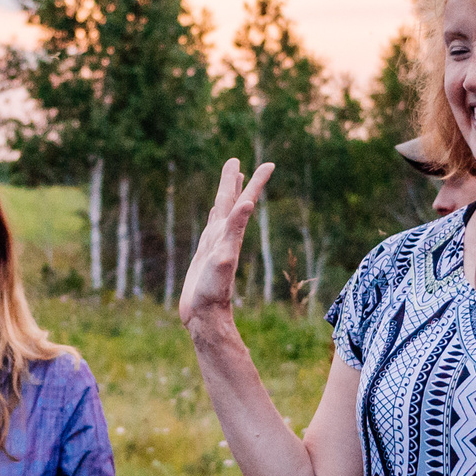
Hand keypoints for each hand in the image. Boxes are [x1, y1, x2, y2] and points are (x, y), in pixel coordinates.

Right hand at [178, 159, 276, 332]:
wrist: (205, 315)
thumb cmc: (214, 290)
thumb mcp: (225, 257)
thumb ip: (235, 231)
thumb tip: (248, 204)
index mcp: (232, 233)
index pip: (246, 202)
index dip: (256, 183)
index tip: (270, 165)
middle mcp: (225, 236)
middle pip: (231, 201)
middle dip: (235, 181)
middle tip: (236, 160)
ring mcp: (216, 244)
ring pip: (222, 212)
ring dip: (227, 194)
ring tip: (231, 177)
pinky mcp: (206, 254)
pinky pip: (212, 228)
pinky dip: (214, 216)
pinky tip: (215, 214)